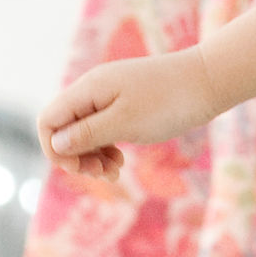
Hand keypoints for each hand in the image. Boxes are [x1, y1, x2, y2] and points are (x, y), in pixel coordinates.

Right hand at [40, 51, 221, 180]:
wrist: (207, 81)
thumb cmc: (167, 102)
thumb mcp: (124, 122)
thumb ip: (87, 134)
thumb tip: (55, 144)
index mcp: (88, 90)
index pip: (48, 122)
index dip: (55, 150)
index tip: (81, 169)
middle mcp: (93, 90)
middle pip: (64, 129)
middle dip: (77, 158)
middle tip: (103, 174)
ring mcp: (109, 97)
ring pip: (84, 133)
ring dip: (92, 157)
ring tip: (115, 172)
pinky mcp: (125, 105)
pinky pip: (102, 130)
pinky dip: (106, 149)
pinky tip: (120, 162)